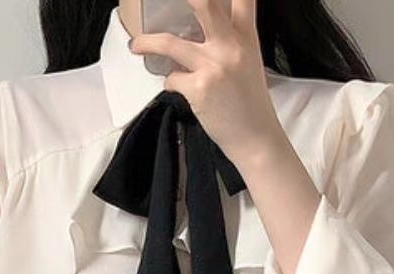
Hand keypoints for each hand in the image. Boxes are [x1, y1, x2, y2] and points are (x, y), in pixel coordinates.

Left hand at [129, 0, 283, 168]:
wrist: (256, 140)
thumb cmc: (250, 104)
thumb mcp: (248, 62)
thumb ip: (230, 39)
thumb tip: (200, 27)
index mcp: (246, 37)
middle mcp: (231, 46)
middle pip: (204, 3)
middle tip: (160, 1)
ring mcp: (213, 66)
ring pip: (169, 43)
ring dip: (147, 43)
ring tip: (137, 46)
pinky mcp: (199, 88)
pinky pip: (171, 78)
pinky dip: (170, 83)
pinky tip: (178, 88)